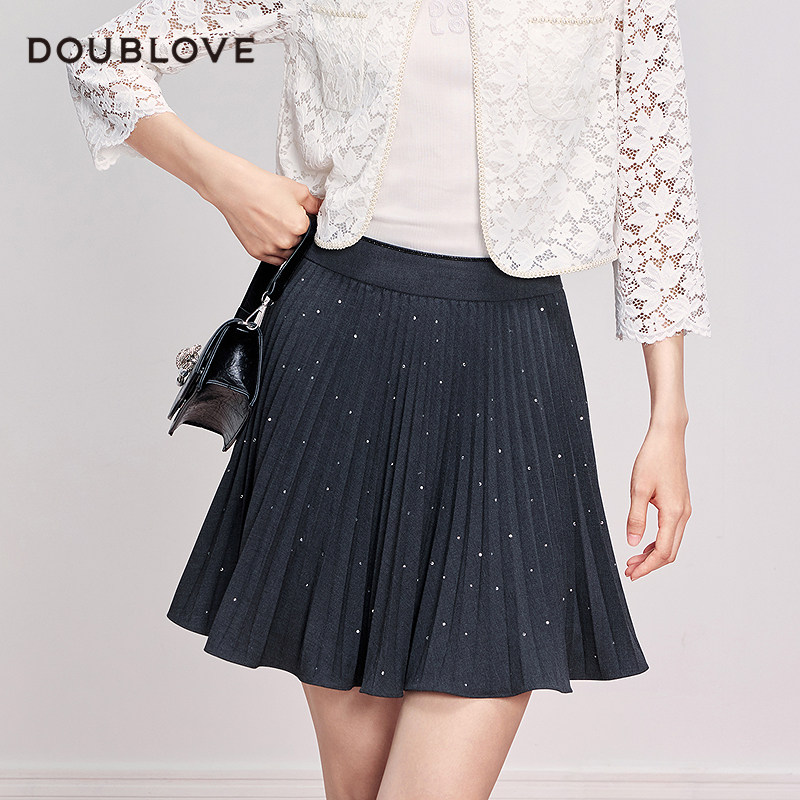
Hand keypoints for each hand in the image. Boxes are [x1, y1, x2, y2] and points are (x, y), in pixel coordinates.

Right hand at [200, 152, 322, 264]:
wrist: (236, 188)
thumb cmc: (263, 187)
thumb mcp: (296, 189)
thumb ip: (314, 203)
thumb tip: (322, 209)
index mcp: (299, 226)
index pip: (310, 231)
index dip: (303, 222)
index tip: (295, 215)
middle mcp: (286, 241)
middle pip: (298, 243)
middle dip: (294, 233)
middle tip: (280, 217)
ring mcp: (271, 249)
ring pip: (286, 253)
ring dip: (284, 244)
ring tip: (272, 224)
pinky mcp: (257, 253)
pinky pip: (272, 259)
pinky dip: (273, 249)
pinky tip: (267, 233)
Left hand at [624, 420, 692, 580]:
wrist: (668, 439)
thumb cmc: (652, 459)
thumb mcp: (638, 489)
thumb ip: (636, 517)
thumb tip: (632, 543)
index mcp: (674, 513)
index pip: (663, 552)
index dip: (647, 567)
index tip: (631, 575)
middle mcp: (683, 514)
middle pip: (670, 552)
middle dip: (650, 565)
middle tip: (628, 571)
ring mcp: (684, 509)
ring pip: (671, 542)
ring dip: (653, 555)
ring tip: (632, 560)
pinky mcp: (681, 504)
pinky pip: (672, 531)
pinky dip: (658, 542)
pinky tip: (643, 543)